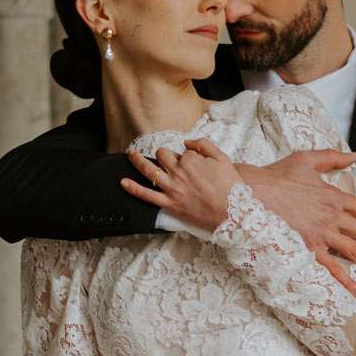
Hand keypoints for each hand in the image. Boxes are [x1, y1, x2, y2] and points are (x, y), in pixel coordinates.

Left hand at [120, 136, 237, 232]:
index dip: (188, 156)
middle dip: (164, 155)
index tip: (194, 163)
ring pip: (149, 170)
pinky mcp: (170, 204)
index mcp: (191, 159)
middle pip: (163, 156)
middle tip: (168, 160)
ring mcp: (172, 188)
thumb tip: (187, 143)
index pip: (182, 151)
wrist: (232, 213)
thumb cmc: (230, 186)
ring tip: (131, 155)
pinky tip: (123, 182)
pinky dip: (133, 188)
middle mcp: (178, 172)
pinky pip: (147, 195)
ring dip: (137, 161)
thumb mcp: (222, 158)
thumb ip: (204, 145)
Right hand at [243, 154, 355, 295]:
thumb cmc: (276, 176)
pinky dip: (348, 282)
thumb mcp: (306, 160)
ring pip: (355, 252)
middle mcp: (332, 217)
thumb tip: (354, 156)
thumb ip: (331, 158)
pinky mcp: (310, 249)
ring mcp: (322, 234)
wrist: (253, 194)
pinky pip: (334, 269)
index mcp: (333, 197)